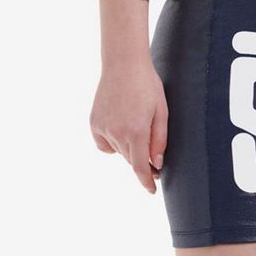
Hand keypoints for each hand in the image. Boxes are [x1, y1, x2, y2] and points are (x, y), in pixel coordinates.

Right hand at [89, 60, 167, 192]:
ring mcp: (103, 128)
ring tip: (136, 122)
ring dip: (128, 146)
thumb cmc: (147, 85)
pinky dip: (113, 141)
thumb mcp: (161, 111)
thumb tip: (156, 164)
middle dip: (142, 157)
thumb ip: (159, 140)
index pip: (140, 167)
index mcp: (136, 131)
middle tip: (152, 146)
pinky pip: (105, 143)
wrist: (123, 64)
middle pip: (131, 158)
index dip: (146, 181)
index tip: (151, 190)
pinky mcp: (94, 123)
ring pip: (118, 151)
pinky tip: (120, 124)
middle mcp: (117, 133)